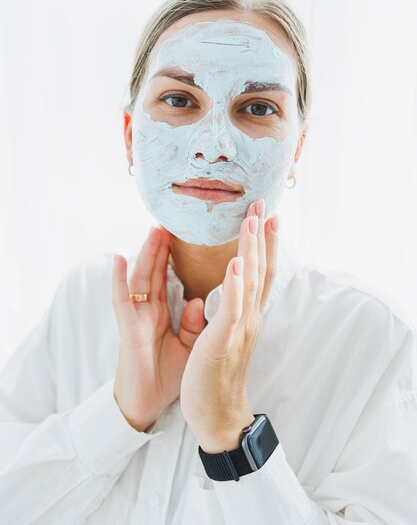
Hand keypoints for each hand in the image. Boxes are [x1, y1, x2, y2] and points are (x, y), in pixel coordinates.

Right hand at [112, 227, 205, 431]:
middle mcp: (149, 311)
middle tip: (174, 220)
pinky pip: (122, 302)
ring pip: (140, 279)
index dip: (176, 256)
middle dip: (163, 246)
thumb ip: (194, 323)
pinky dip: (118, 281)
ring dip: (146, 254)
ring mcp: (137, 318)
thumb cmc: (167, 376)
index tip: (189, 234)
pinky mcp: (128, 330)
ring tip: (155, 230)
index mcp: (165, 313)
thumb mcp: (189, 347)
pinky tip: (118, 260)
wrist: (147, 407)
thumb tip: (200, 299)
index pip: (170, 277)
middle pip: (156, 272)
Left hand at [180, 199, 278, 451]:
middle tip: (262, 203)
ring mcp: (239, 329)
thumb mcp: (228, 333)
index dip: (264, 243)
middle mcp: (249, 318)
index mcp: (247, 315)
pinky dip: (235, 287)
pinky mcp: (223, 342)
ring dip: (251, 250)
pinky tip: (236, 264)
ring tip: (252, 220)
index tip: (266, 216)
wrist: (217, 415)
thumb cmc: (219, 373)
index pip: (260, 273)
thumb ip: (232, 308)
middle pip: (259, 269)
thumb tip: (234, 283)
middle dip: (260, 235)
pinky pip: (231, 311)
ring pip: (249, 282)